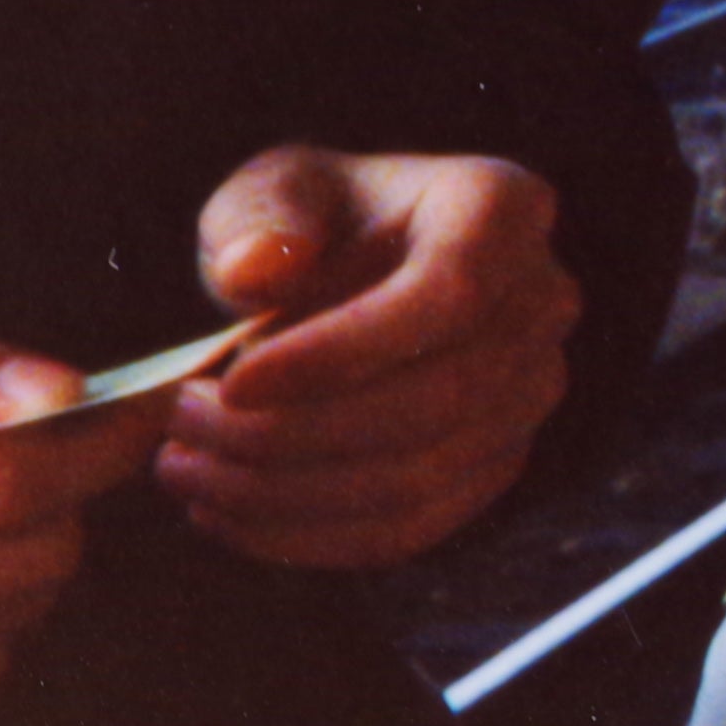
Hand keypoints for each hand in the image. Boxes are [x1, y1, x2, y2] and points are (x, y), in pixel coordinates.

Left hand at [157, 149, 579, 570]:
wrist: (350, 272)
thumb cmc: (314, 224)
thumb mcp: (274, 189)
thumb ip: (261, 214)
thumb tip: (256, 269)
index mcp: (500, 210)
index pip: (449, 293)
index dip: (343, 351)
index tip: (234, 382)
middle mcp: (541, 302)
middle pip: (437, 400)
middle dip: (292, 433)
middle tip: (183, 425)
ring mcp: (530, 392)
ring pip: (418, 477)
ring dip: (283, 493)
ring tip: (185, 470)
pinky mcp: (496, 463)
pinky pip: (411, 527)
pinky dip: (308, 537)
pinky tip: (227, 512)